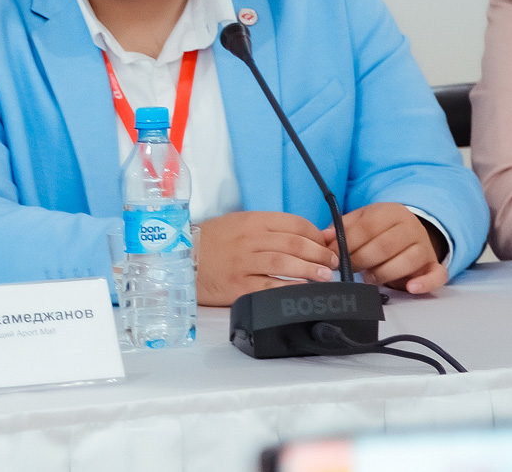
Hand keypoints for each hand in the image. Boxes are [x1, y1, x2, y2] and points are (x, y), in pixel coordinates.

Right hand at [196, 211, 338, 305]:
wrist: (179, 258)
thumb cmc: (211, 242)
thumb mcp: (237, 224)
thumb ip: (266, 229)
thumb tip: (302, 238)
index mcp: (251, 221)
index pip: (294, 223)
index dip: (316, 234)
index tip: (326, 244)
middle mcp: (249, 240)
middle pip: (294, 244)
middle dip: (320, 253)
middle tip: (333, 262)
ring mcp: (243, 263)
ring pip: (285, 264)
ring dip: (311, 270)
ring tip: (326, 277)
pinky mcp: (238, 286)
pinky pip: (270, 287)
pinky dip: (291, 288)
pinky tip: (304, 290)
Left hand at [323, 202, 446, 293]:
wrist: (409, 231)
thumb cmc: (379, 229)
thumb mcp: (360, 220)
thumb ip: (341, 228)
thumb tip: (324, 238)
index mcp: (391, 212)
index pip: (368, 227)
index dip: (348, 243)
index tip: (332, 256)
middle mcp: (411, 227)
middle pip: (385, 245)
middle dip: (361, 260)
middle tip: (347, 269)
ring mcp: (425, 247)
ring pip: (407, 260)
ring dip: (384, 273)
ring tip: (369, 278)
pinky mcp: (434, 265)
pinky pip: (437, 275)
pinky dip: (425, 283)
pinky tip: (410, 288)